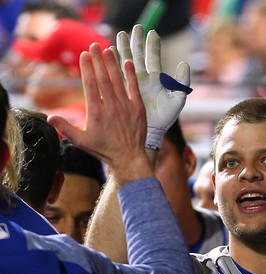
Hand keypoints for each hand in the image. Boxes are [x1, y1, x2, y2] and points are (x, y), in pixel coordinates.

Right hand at [48, 44, 150, 185]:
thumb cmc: (104, 150)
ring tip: (108, 49)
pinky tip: (128, 63)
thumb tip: (49, 117)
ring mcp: (126, 106)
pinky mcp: (138, 109)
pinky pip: (134, 88)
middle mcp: (111, 106)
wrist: (128, 158)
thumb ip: (65, 127)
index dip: (86, 68)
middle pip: (103, 78)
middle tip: (94, 46)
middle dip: (98, 60)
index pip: (89, 84)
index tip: (84, 55)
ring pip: (118, 80)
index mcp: (96, 111)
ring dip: (113, 64)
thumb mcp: (81, 140)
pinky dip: (131, 75)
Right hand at [115, 24, 190, 149]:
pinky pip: (119, 75)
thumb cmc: (165, 118)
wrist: (150, 134)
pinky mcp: (124, 91)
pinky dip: (116, 64)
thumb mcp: (178, 99)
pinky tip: (112, 53)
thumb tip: (185, 63)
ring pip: (127, 62)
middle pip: (138, 56)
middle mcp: (143, 79)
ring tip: (121, 35)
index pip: (152, 58)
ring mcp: (132, 84)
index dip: (152, 45)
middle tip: (136, 27)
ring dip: (124, 49)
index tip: (152, 32)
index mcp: (155, 80)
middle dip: (136, 42)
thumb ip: (182, 82)